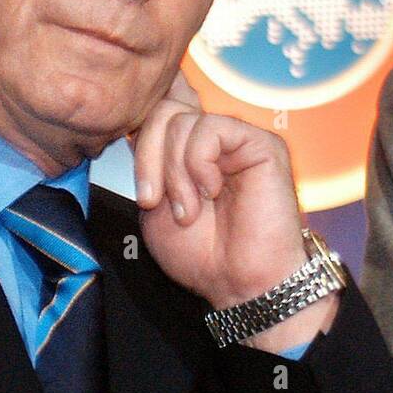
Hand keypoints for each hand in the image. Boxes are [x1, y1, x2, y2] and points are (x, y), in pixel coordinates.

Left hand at [130, 68, 339, 351]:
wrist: (239, 282)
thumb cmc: (201, 253)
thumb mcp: (153, 205)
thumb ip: (145, 163)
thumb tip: (131, 125)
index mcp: (188, 150)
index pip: (156, 112)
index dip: (140, 141)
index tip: (145, 194)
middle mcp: (213, 138)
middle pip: (163, 109)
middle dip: (148, 159)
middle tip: (155, 202)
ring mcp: (236, 138)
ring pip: (181, 120)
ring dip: (174, 172)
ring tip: (188, 209)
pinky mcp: (260, 143)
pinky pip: (211, 129)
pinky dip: (199, 164)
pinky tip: (211, 191)